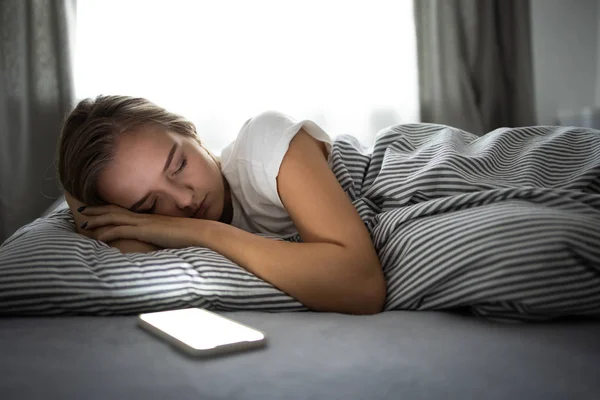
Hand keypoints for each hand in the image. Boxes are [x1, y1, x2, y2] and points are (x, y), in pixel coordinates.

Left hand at [78, 204, 201, 248]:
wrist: (199, 233)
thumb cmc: (189, 236)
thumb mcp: (171, 235)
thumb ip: (161, 237)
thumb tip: (157, 243)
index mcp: (149, 218)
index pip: (124, 211)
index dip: (108, 209)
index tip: (95, 209)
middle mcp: (143, 217)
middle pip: (114, 210)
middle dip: (96, 209)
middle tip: (80, 209)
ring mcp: (144, 223)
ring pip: (114, 218)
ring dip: (97, 219)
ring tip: (83, 221)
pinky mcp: (145, 231)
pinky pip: (121, 230)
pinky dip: (108, 232)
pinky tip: (97, 237)